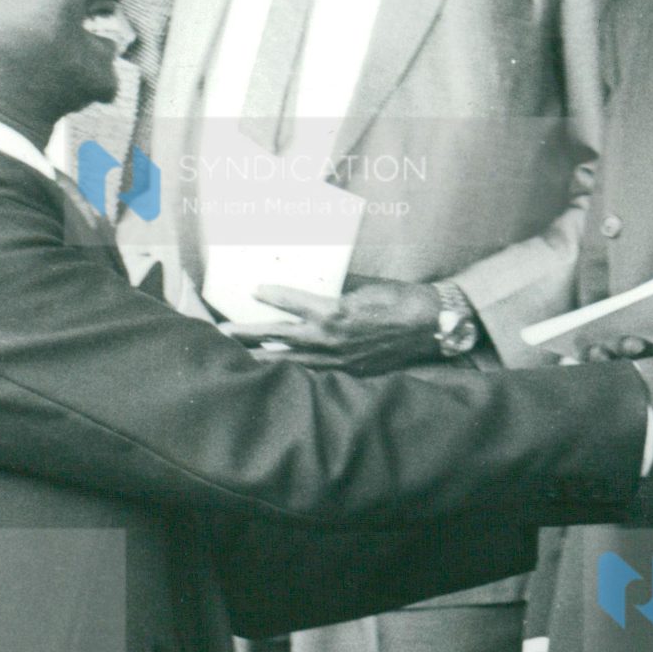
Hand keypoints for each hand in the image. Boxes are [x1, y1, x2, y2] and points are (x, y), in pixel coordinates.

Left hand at [247, 281, 443, 371]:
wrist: (430, 326)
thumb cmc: (399, 298)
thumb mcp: (365, 284)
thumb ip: (335, 284)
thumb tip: (314, 277)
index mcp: (334, 310)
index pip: (292, 301)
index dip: (271, 294)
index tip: (253, 288)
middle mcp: (330, 338)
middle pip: (278, 336)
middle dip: (247, 334)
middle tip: (222, 331)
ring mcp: (337, 359)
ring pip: (288, 361)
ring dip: (261, 358)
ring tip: (237, 359)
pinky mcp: (347, 372)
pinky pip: (311, 374)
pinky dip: (291, 372)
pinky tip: (276, 373)